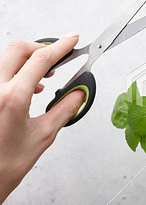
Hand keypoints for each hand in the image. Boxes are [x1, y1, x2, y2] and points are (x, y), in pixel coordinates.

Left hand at [0, 34, 84, 204]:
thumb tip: (78, 93)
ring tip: (47, 75)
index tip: (72, 40)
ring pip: (8, 58)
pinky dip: (19, 71)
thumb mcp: (44, 135)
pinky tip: (31, 87)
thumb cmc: (6, 163)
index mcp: (12, 98)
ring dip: (30, 60)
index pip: (40, 60)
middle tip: (60, 57)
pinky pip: (1, 72)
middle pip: (19, 49)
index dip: (61, 46)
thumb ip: (65, 108)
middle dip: (43, 48)